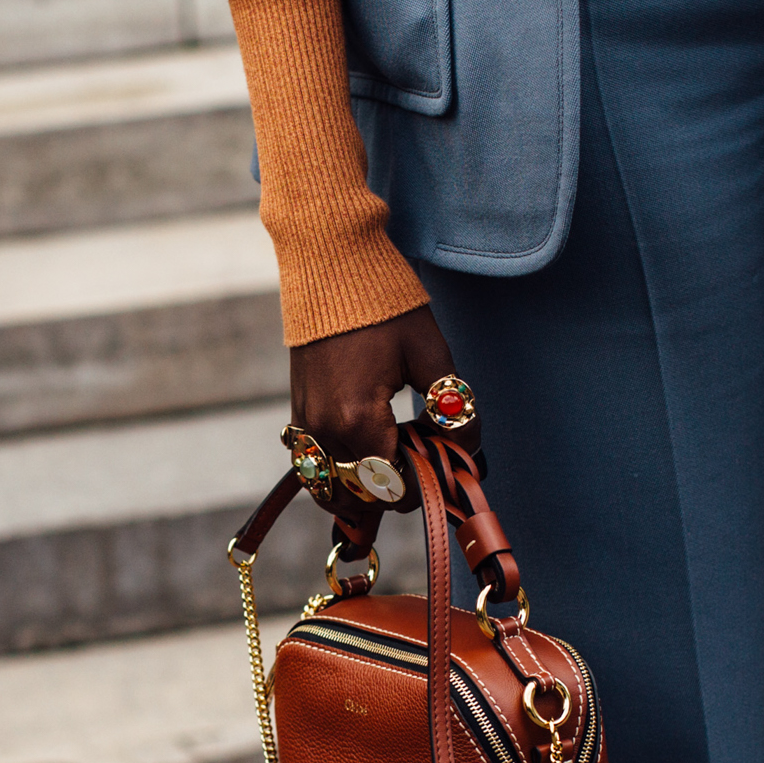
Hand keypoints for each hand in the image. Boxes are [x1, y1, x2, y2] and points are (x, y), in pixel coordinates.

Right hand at [289, 303, 458, 514]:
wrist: (332, 267)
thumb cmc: (385, 306)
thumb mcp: (431, 355)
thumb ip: (452, 409)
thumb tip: (466, 445)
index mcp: (358, 419)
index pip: (394, 488)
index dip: (425, 484)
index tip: (442, 460)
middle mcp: (325, 430)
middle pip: (365, 495)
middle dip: (399, 487)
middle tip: (423, 453)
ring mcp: (306, 424)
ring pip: (333, 491)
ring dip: (365, 490)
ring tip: (394, 461)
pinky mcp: (298, 414)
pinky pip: (313, 469)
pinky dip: (339, 476)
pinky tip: (366, 459)